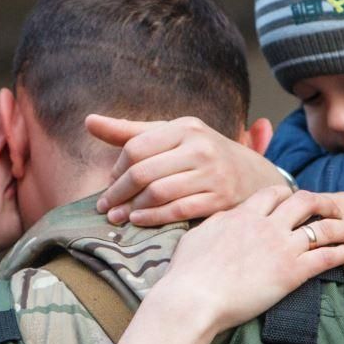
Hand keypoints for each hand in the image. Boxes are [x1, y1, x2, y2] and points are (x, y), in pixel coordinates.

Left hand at [86, 114, 282, 226]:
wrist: (254, 176)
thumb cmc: (202, 155)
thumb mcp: (172, 136)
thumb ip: (130, 131)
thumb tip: (88, 121)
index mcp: (185, 127)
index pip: (136, 147)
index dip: (116, 169)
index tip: (108, 183)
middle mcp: (200, 147)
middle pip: (143, 172)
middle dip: (117, 192)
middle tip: (104, 207)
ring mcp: (212, 174)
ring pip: (158, 193)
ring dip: (132, 209)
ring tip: (117, 217)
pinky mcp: (220, 199)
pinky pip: (178, 211)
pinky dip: (153, 218)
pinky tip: (139, 221)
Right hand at [117, 188, 343, 343]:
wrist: (193, 298)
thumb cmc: (186, 273)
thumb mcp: (196, 236)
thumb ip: (216, 223)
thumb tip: (226, 219)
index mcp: (243, 214)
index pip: (275, 193)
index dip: (290, 195)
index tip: (297, 202)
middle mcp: (266, 225)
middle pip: (305, 201)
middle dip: (323, 203)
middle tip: (332, 211)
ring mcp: (281, 247)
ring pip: (323, 227)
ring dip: (341, 227)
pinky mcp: (292, 272)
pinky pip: (326, 256)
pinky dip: (341, 253)